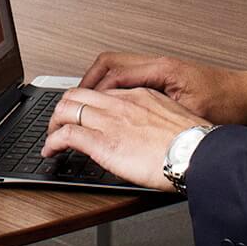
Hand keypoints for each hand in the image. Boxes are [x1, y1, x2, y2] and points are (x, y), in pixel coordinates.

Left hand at [42, 87, 201, 191]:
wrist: (196, 153)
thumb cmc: (191, 143)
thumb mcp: (172, 120)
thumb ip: (153, 119)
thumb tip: (148, 132)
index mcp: (138, 96)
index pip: (101, 92)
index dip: (85, 103)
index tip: (82, 113)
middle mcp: (120, 104)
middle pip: (77, 95)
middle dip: (63, 109)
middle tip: (59, 124)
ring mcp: (109, 121)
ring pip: (66, 110)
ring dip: (53, 124)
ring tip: (50, 137)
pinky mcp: (101, 141)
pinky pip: (66, 135)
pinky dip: (52, 142)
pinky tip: (50, 150)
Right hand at [78, 52, 246, 125]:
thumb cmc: (228, 104)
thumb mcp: (190, 113)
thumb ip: (158, 112)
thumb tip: (128, 118)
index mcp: (162, 69)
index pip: (114, 71)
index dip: (92, 89)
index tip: (78, 104)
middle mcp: (159, 64)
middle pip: (109, 63)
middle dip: (88, 80)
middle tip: (73, 100)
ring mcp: (161, 69)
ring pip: (118, 67)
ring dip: (100, 82)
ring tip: (87, 101)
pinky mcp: (165, 78)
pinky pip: (131, 75)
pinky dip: (115, 86)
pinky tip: (112, 102)